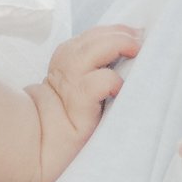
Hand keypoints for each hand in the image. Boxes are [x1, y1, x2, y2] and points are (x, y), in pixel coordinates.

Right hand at [24, 22, 141, 181]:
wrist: (40, 151)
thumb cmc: (67, 122)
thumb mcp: (78, 88)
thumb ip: (94, 69)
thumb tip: (130, 55)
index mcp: (65, 60)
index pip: (92, 36)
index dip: (115, 31)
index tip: (136, 34)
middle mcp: (65, 67)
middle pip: (93, 37)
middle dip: (120, 32)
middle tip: (140, 38)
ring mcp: (70, 83)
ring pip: (95, 50)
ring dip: (118, 44)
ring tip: (136, 50)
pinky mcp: (77, 102)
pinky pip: (99, 82)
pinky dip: (112, 80)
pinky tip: (119, 89)